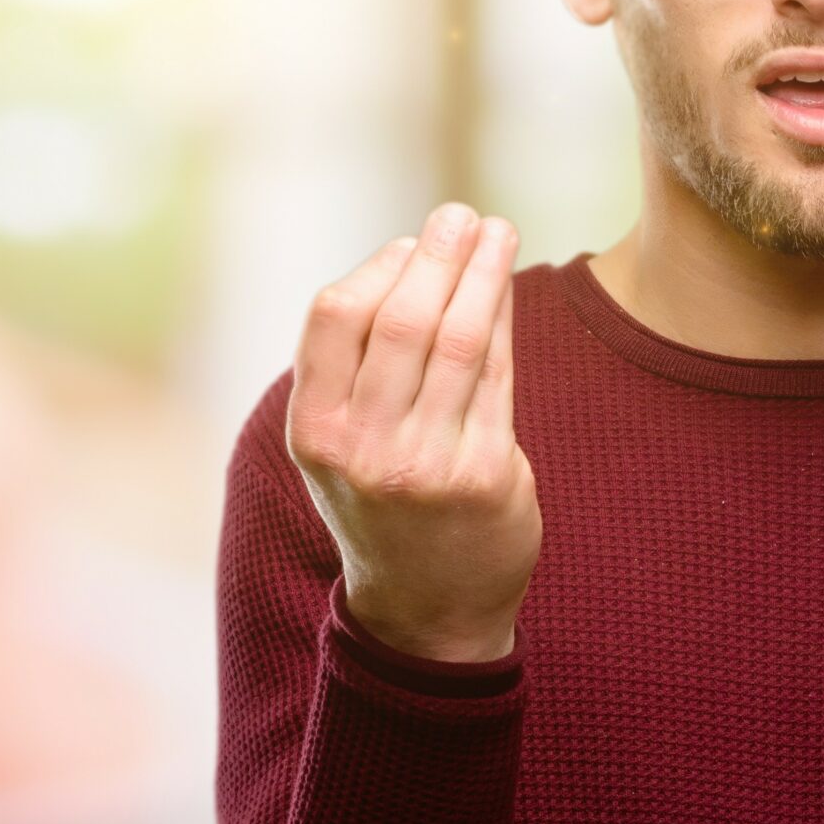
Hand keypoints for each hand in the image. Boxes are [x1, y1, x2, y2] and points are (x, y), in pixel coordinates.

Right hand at [284, 202, 539, 662]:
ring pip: (458, 339)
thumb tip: (413, 254)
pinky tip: (508, 288)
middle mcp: (363, 448)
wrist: (428, 609)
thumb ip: (356, 364)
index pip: (334, 317)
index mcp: (315, 431)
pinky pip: (499, 375)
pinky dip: (504, 320)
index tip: (411, 243)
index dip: (377, 268)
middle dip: (436, 255)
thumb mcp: (340, 442)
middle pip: (401, 319)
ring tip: (496, 230)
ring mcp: (425, 464)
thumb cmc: (382, 501)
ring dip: (482, 273)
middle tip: (461, 214)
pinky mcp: (486, 475)